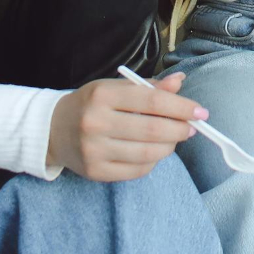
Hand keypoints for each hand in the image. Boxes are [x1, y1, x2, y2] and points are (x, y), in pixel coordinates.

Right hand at [47, 72, 205, 181]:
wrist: (53, 129)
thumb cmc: (91, 104)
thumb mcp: (115, 87)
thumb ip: (148, 87)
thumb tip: (180, 82)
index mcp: (103, 95)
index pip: (151, 101)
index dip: (181, 107)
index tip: (200, 112)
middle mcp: (96, 122)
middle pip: (152, 130)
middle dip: (180, 130)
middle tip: (191, 128)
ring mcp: (94, 150)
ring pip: (147, 153)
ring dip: (169, 147)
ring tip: (173, 139)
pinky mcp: (95, 172)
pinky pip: (136, 171)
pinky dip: (152, 162)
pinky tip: (153, 152)